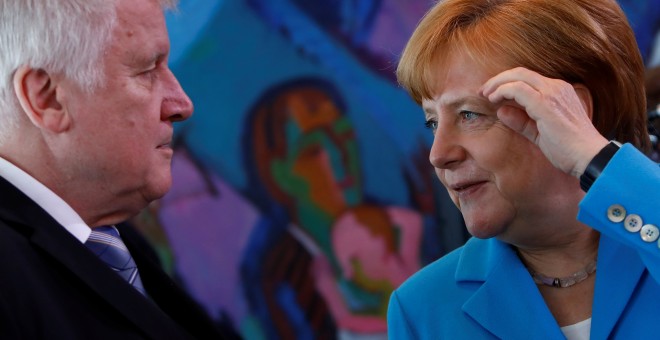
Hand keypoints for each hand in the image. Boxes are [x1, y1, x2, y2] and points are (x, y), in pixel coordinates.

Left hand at [480, 67, 607, 176]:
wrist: (589, 157)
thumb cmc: (568, 149)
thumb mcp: (540, 133)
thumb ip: (522, 121)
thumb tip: (501, 111)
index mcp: (559, 92)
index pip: (528, 78)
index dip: (507, 83)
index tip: (491, 94)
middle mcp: (557, 87)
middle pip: (520, 72)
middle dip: (498, 80)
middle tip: (483, 91)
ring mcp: (552, 93)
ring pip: (518, 76)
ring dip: (497, 84)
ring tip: (485, 95)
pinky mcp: (546, 103)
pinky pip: (518, 89)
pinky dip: (502, 91)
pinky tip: (494, 100)